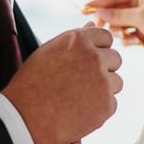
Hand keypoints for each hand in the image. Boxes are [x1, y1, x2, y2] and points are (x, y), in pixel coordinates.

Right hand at [0, 26, 121, 143]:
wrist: (26, 118)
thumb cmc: (31, 85)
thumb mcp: (48, 53)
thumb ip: (75, 40)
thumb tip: (91, 25)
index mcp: (79, 40)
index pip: (105, 37)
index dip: (97, 50)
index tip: (88, 61)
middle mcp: (95, 57)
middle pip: (115, 59)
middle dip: (104, 69)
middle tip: (83, 82)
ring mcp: (104, 82)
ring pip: (116, 82)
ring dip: (103, 89)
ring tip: (79, 98)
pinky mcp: (107, 105)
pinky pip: (111, 104)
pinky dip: (99, 109)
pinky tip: (79, 111)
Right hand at [83, 0, 143, 62]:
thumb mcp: (141, 17)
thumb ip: (118, 15)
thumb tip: (98, 13)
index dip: (99, 1)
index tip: (84, 8)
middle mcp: (141, 1)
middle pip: (115, 8)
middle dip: (108, 18)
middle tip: (99, 26)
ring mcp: (141, 16)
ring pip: (119, 22)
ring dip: (118, 30)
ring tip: (123, 35)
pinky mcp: (142, 30)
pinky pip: (126, 32)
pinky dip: (127, 37)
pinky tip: (134, 41)